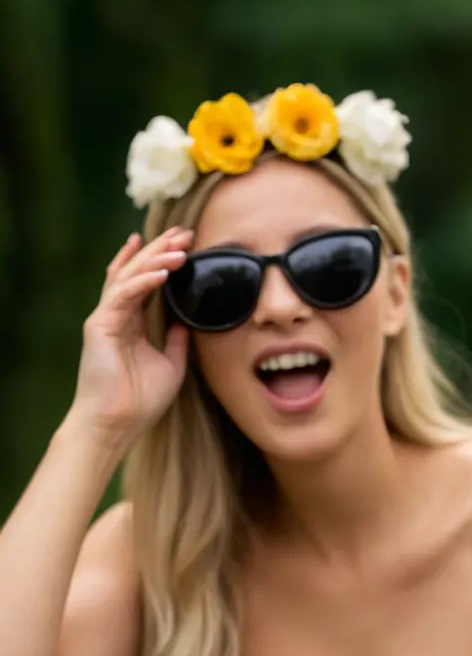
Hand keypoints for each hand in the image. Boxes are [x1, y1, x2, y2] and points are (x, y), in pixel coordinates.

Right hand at [69, 230, 192, 449]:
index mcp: (131, 321)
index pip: (147, 281)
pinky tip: (162, 272)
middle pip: (137, 271)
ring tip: (179, 247)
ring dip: (154, 259)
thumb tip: (187, 322)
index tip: (187, 243)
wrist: (116, 424)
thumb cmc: (140, 400)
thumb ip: (177, 340)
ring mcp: (106, 318)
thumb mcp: (171, 364)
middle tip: (185, 230)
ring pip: (129, 277)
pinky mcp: (99, 326)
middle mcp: (117, 315)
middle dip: (160, 249)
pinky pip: (122, 296)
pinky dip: (142, 281)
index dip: (164, 260)